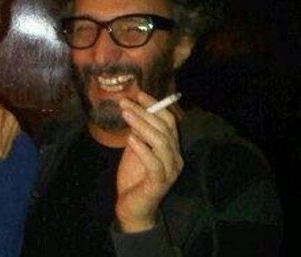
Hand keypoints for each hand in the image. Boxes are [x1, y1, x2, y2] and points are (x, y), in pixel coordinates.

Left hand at [115, 92, 183, 231]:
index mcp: (171, 148)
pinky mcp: (159, 183)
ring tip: (126, 114)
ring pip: (161, 143)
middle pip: (165, 129)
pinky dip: (143, 149)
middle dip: (145, 112)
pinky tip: (130, 139)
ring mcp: (170, 171)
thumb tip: (132, 111)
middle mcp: (175, 157)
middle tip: (126, 103)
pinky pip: (154, 163)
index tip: (138, 93)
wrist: (132, 207)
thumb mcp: (135, 150)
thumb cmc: (134, 177)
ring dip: (143, 126)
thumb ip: (138, 133)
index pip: (168, 121)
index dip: (155, 106)